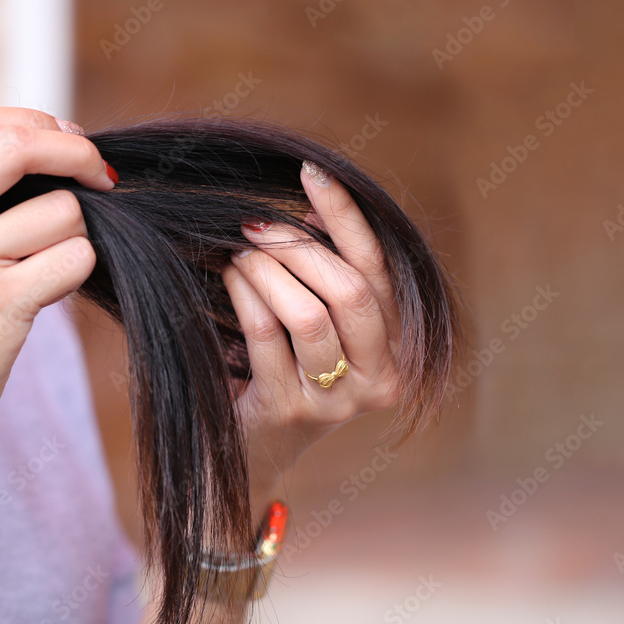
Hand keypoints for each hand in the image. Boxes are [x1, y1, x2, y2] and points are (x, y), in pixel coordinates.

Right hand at [0, 107, 112, 461]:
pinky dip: (77, 269)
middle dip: (77, 153)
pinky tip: (49, 291)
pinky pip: (75, 257)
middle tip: (102, 177)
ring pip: (62, 210)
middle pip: (18, 147)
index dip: (35, 120)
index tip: (69, 140)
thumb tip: (56, 145)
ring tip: (44, 267)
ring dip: (75, 234)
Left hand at [222, 162, 401, 500]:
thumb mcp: (317, 328)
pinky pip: (267, 333)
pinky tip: (229, 280)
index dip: (346, 216)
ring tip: (239, 257)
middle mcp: (378, 379)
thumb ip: (327, 277)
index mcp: (394, 350)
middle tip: (255, 225)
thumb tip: (314, 214)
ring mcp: (335, 402)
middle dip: (297, 248)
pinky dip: (245, 294)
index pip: (376, 270)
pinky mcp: (289, 410)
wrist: (250, 452)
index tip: (312, 172)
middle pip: (349, 290)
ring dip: (266, 271)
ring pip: (308, 313)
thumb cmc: (283, 372)